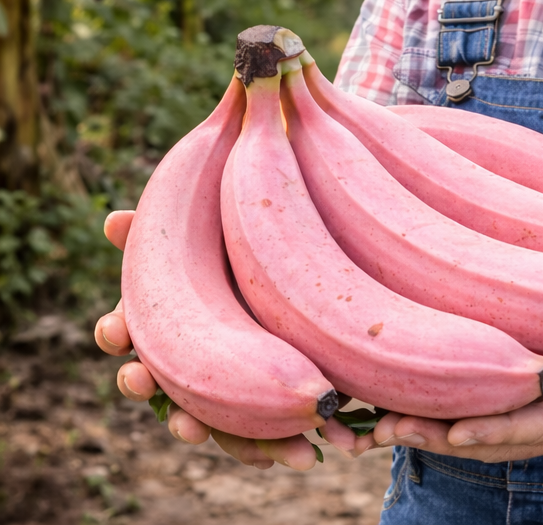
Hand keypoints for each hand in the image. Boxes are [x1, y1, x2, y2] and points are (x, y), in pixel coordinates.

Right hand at [95, 210, 354, 469]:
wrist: (297, 270)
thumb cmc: (238, 248)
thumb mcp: (208, 233)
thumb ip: (165, 230)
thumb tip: (113, 220)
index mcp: (163, 313)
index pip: (125, 327)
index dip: (115, 330)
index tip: (113, 329)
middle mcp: (183, 352)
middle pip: (150, 377)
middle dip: (139, 382)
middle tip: (140, 379)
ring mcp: (218, 378)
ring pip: (194, 412)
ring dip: (187, 423)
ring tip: (190, 428)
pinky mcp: (259, 398)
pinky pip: (249, 432)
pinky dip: (257, 446)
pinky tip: (272, 455)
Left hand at [368, 297, 542, 461]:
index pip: (534, 427)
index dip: (495, 430)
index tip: (455, 433)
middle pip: (491, 436)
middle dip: (440, 435)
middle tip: (388, 428)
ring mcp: (532, 410)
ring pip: (475, 424)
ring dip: (428, 423)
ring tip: (376, 417)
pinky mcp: (518, 389)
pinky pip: (476, 402)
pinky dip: (438, 401)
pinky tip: (397, 388)